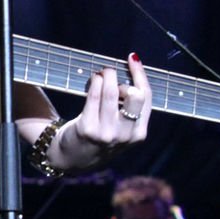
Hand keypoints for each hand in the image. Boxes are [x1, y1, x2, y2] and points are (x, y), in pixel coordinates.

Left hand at [55, 54, 151, 170]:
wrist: (73, 159)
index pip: (146, 97)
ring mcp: (106, 133)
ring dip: (106, 76)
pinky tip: (93, 80)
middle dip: (123, 77)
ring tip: (100, 73)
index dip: (140, 74)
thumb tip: (132, 68)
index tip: (132, 59)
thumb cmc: (100, 136)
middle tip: (111, 73)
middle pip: (134, 95)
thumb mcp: (122, 129)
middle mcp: (125, 135)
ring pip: (112, 93)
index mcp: (139, 134)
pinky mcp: (88, 129)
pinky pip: (94, 96)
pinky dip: (95, 82)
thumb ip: (130, 107)